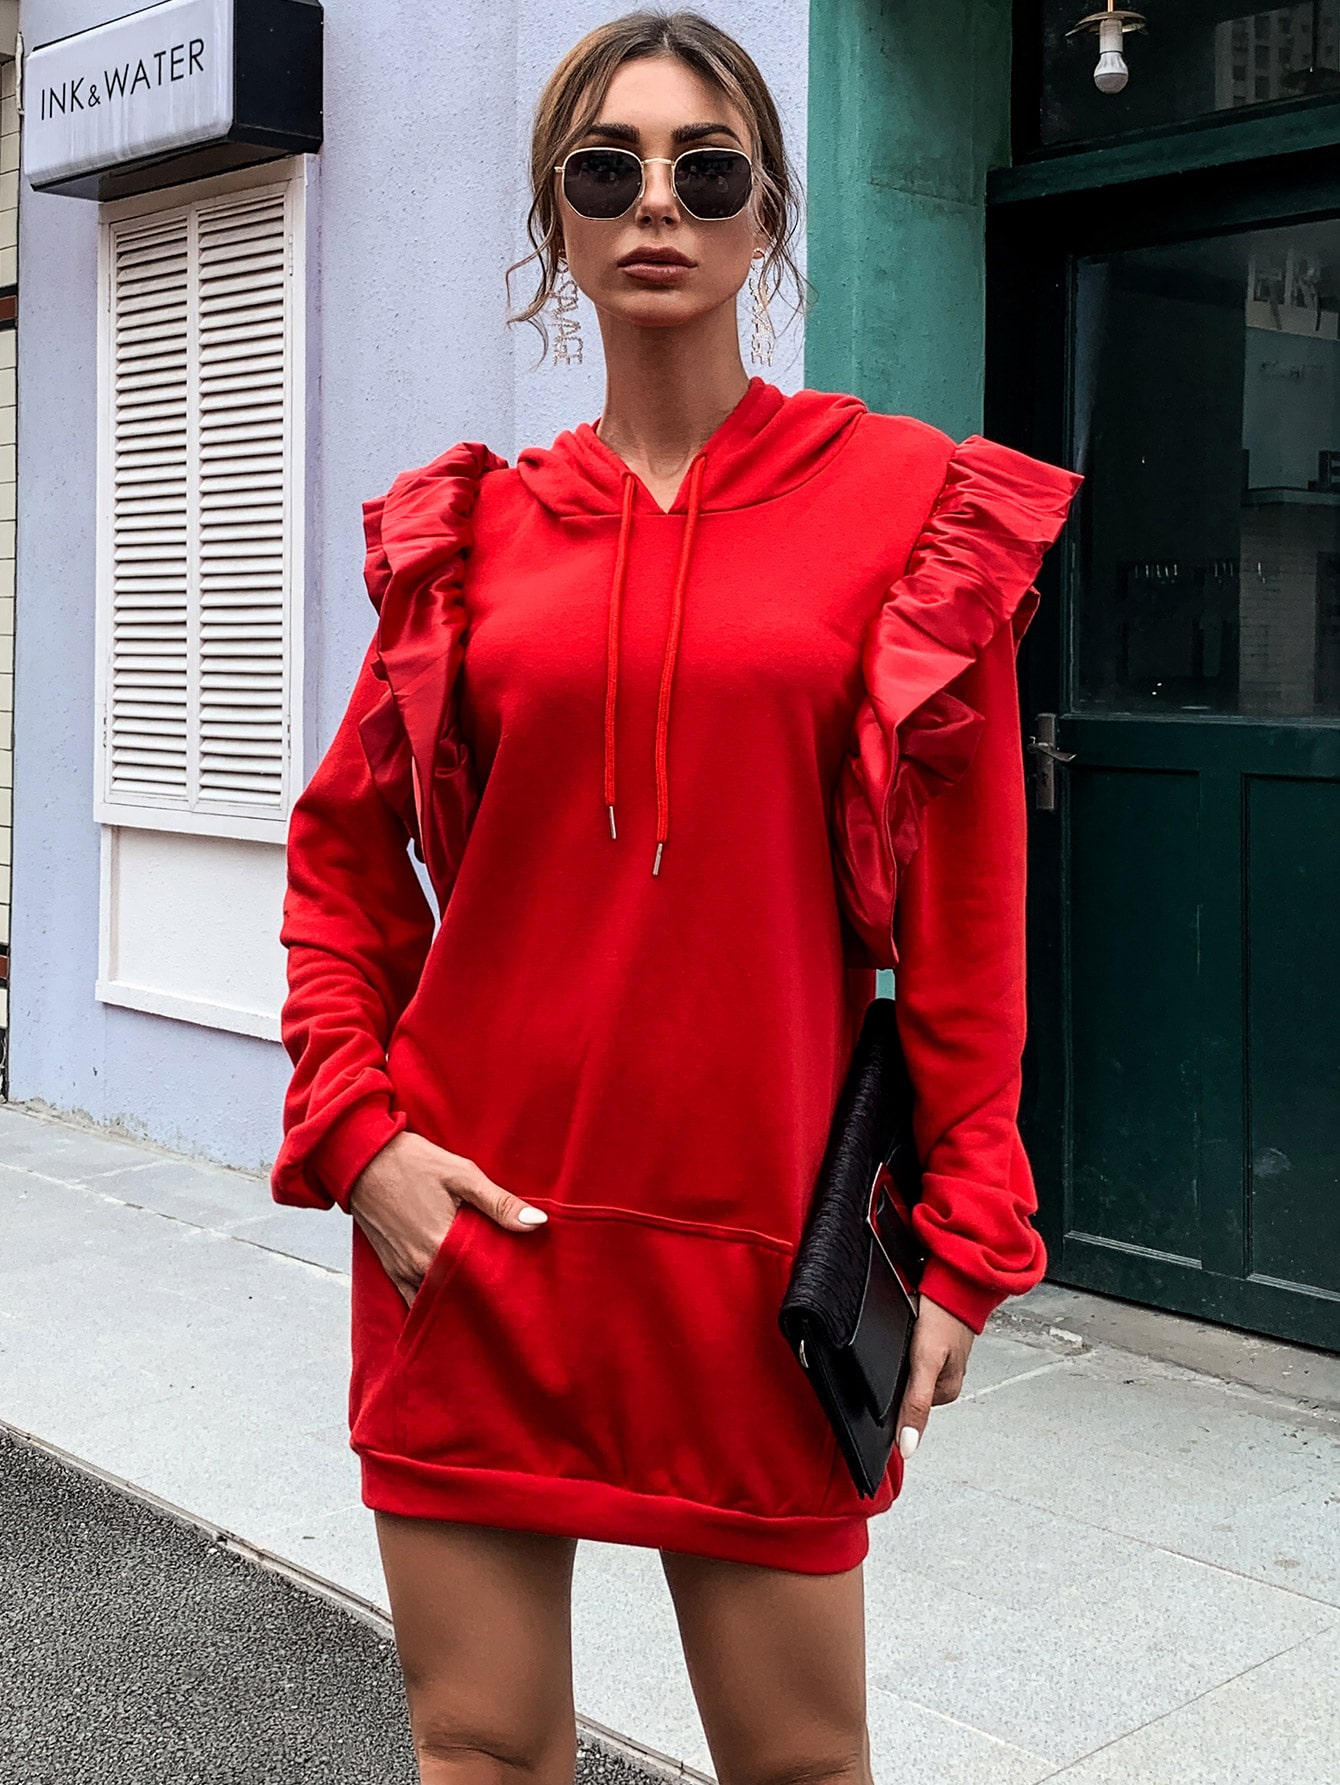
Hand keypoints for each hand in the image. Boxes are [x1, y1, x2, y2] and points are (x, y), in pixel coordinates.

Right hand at [348, 1130, 546, 1309]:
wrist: (362, 1157)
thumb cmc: (413, 1162)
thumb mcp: (462, 1174)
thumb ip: (499, 1203)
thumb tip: (536, 1223)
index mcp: (443, 1245)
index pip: (485, 1279)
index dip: (505, 1280)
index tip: (522, 1279)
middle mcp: (421, 1265)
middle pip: (464, 1292)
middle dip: (485, 1292)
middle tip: (508, 1290)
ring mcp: (403, 1270)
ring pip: (439, 1299)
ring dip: (460, 1297)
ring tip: (483, 1293)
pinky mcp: (390, 1268)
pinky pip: (412, 1299)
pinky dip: (431, 1303)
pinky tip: (450, 1299)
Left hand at [893, 1296, 974, 1459]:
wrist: (953, 1277)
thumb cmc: (944, 1315)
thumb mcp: (925, 1363)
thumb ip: (915, 1403)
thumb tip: (909, 1446)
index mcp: (946, 1392)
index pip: (905, 1405)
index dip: (891, 1389)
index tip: (891, 1368)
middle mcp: (944, 1378)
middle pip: (903, 1384)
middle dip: (895, 1367)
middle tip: (903, 1345)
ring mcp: (938, 1358)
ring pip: (905, 1364)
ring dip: (900, 1351)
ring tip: (908, 1333)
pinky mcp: (932, 1340)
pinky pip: (910, 1347)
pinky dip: (904, 1339)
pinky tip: (909, 1327)